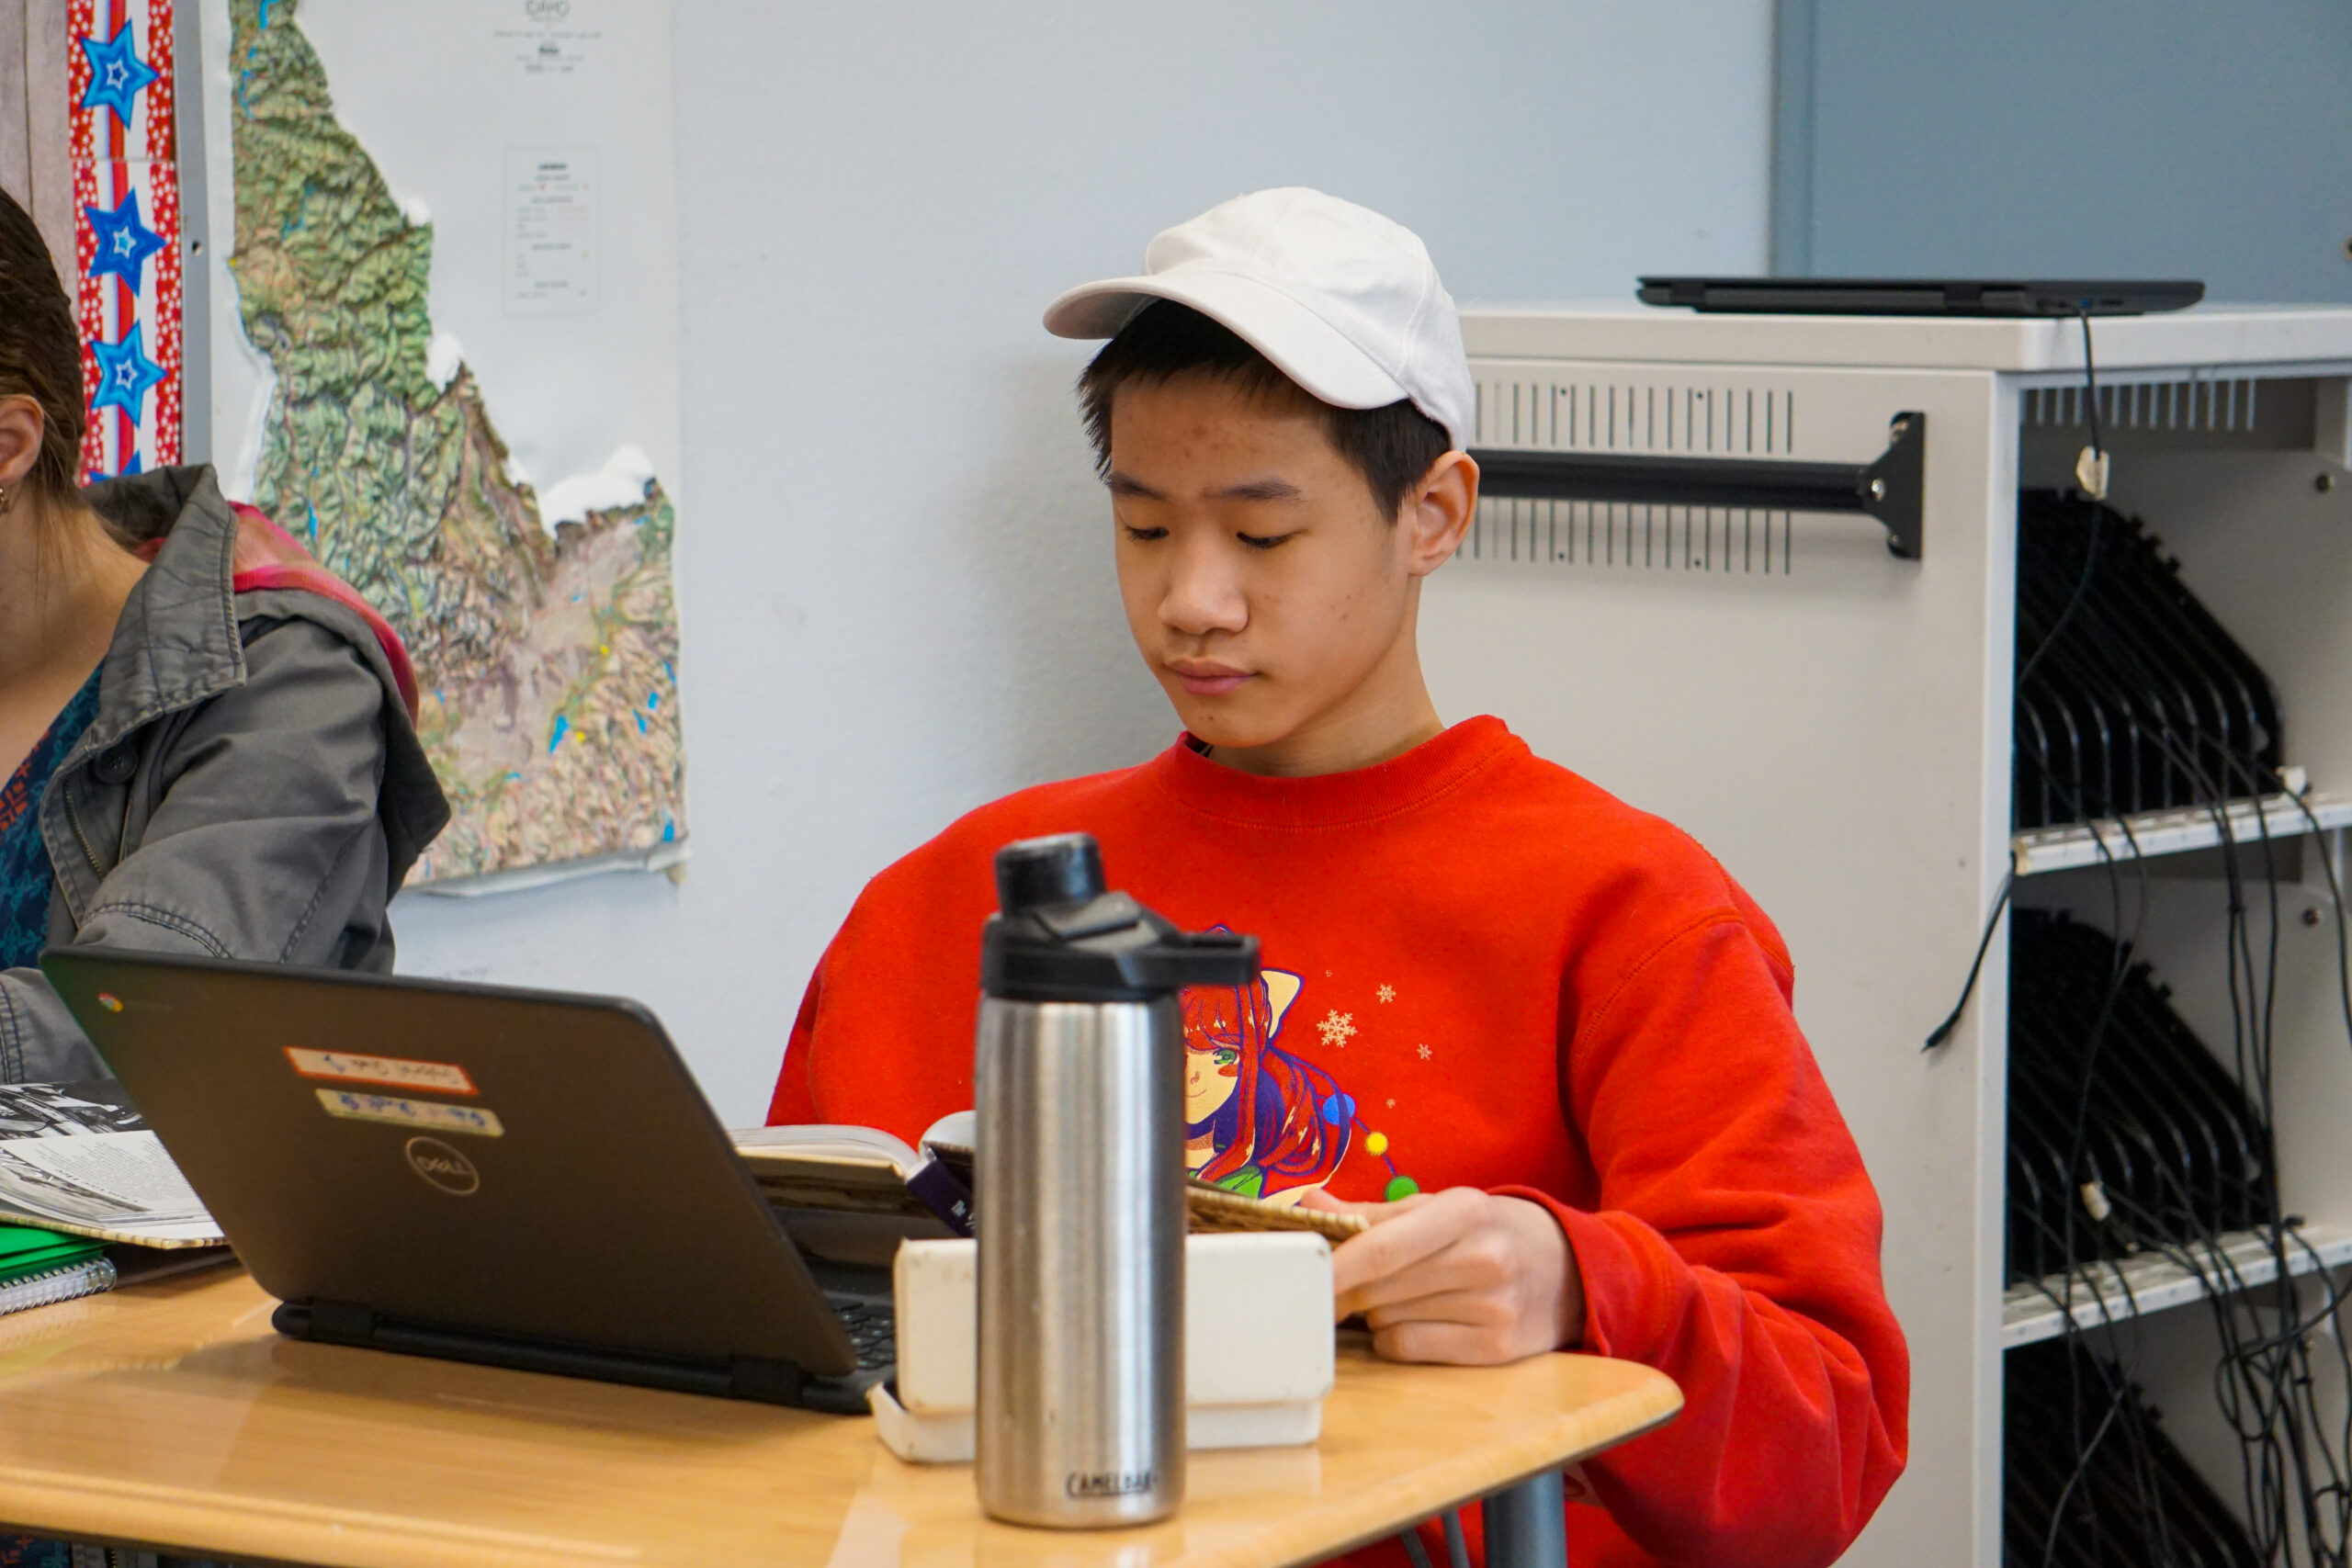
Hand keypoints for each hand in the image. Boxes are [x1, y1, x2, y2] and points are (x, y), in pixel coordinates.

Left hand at [1299, 1187, 1585, 1364]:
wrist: (1569, 1267)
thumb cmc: (1486, 1232)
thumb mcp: (1439, 1208)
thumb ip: (1372, 1213)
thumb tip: (1308, 1203)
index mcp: (1463, 1211)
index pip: (1383, 1247)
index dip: (1335, 1266)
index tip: (1299, 1277)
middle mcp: (1482, 1259)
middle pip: (1377, 1288)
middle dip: (1347, 1289)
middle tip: (1346, 1283)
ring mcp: (1493, 1308)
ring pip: (1387, 1320)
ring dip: (1376, 1311)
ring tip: (1405, 1294)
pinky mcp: (1496, 1349)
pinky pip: (1408, 1349)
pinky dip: (1395, 1339)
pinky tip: (1418, 1319)